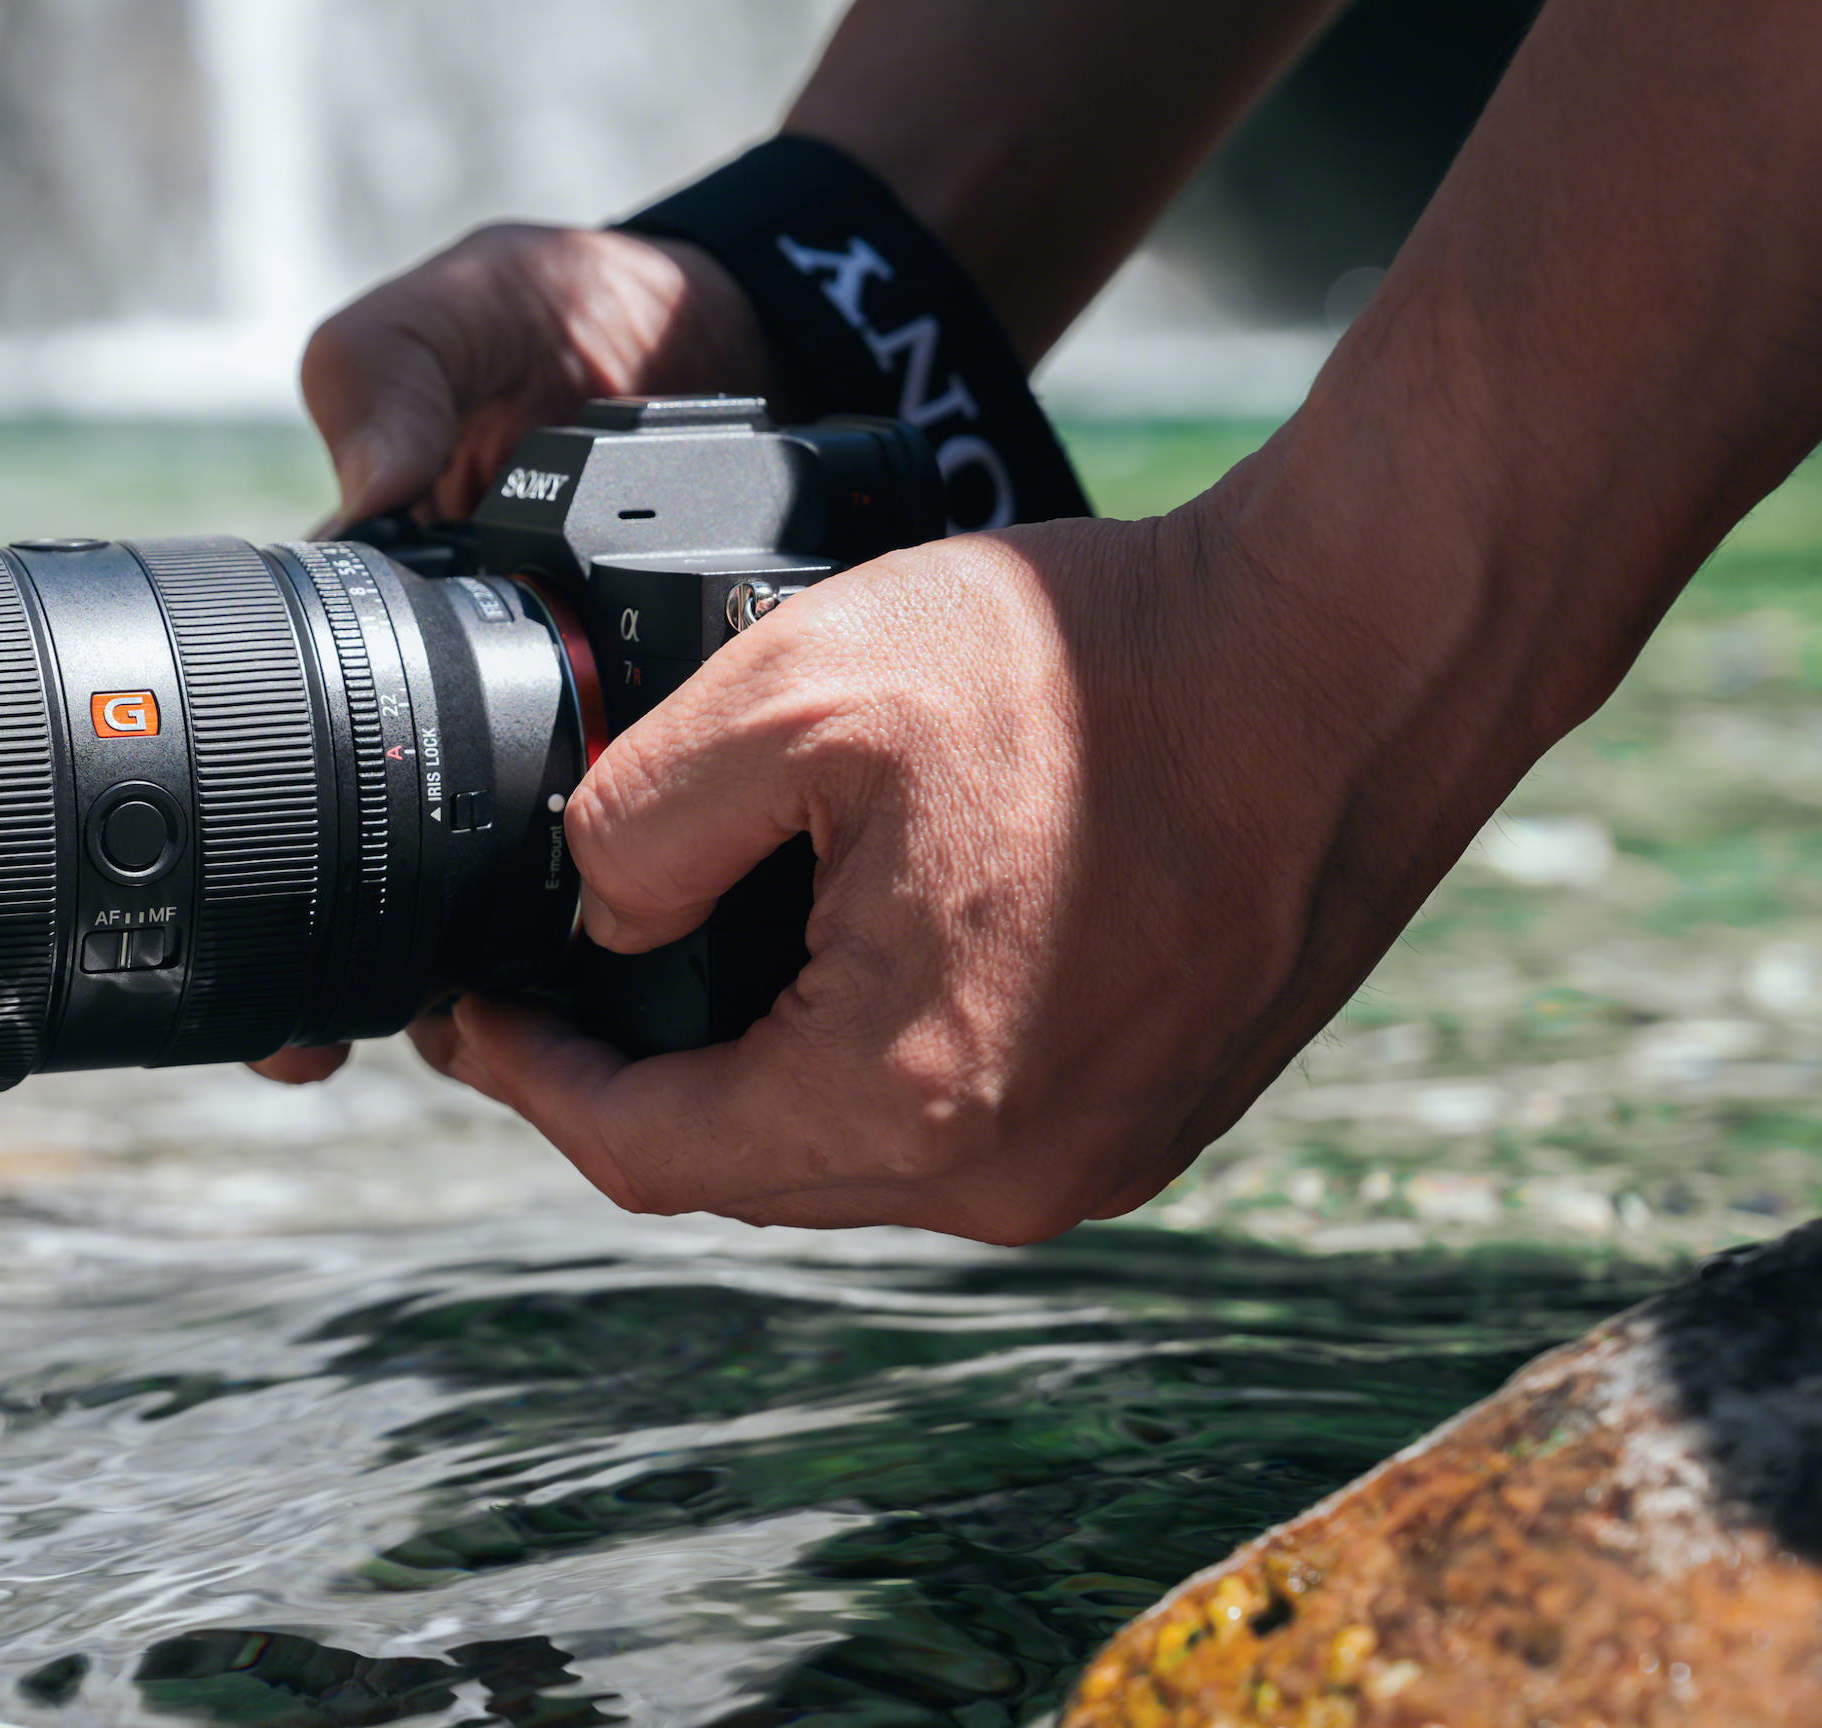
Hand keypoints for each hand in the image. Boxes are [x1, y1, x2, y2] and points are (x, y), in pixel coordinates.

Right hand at [256, 218, 768, 1084]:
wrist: (766, 324)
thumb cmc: (588, 314)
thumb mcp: (470, 307)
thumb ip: (390, 368)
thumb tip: (365, 484)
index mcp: (395, 612)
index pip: (304, 757)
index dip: (275, 884)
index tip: (276, 990)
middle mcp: (480, 694)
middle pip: (409, 865)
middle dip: (380, 971)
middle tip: (376, 1035)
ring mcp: (589, 726)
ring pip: (531, 890)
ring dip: (506, 965)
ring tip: (501, 1029)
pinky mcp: (701, 734)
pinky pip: (671, 848)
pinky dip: (658, 905)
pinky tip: (649, 972)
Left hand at [413, 491, 1509, 1243]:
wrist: (1355, 645)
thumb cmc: (1102, 661)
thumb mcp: (804, 689)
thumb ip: (644, 822)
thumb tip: (596, 921)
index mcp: (909, 1100)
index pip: (644, 1151)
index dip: (526, 1079)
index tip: (465, 1009)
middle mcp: (1012, 1177)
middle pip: (744, 1166)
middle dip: (628, 1080)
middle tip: (550, 980)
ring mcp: (1103, 1156)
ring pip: (851, 1150)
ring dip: (749, 1070)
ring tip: (675, 959)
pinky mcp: (1160, 1109)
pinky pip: (957, 1119)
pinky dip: (866, 1054)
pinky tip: (829, 953)